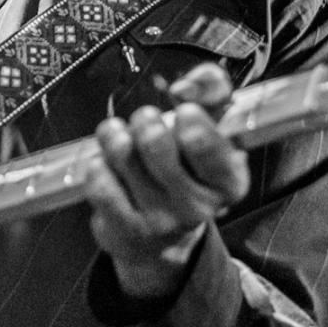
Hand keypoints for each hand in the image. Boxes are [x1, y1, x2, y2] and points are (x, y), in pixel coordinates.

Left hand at [85, 63, 249, 299]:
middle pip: (154, 141)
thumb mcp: (212, 126)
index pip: (204, 141)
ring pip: (122, 155)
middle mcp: (200, 208)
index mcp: (229, 182)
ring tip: (121, 137)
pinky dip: (98, 162)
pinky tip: (108, 165)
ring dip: (116, 136)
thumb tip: (183, 88)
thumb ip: (210, 88)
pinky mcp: (126, 230)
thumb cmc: (187, 167)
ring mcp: (161, 222)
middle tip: (146, 119)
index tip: (183, 112)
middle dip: (145, 119)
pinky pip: (99, 179)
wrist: (163, 238)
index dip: (189, 118)